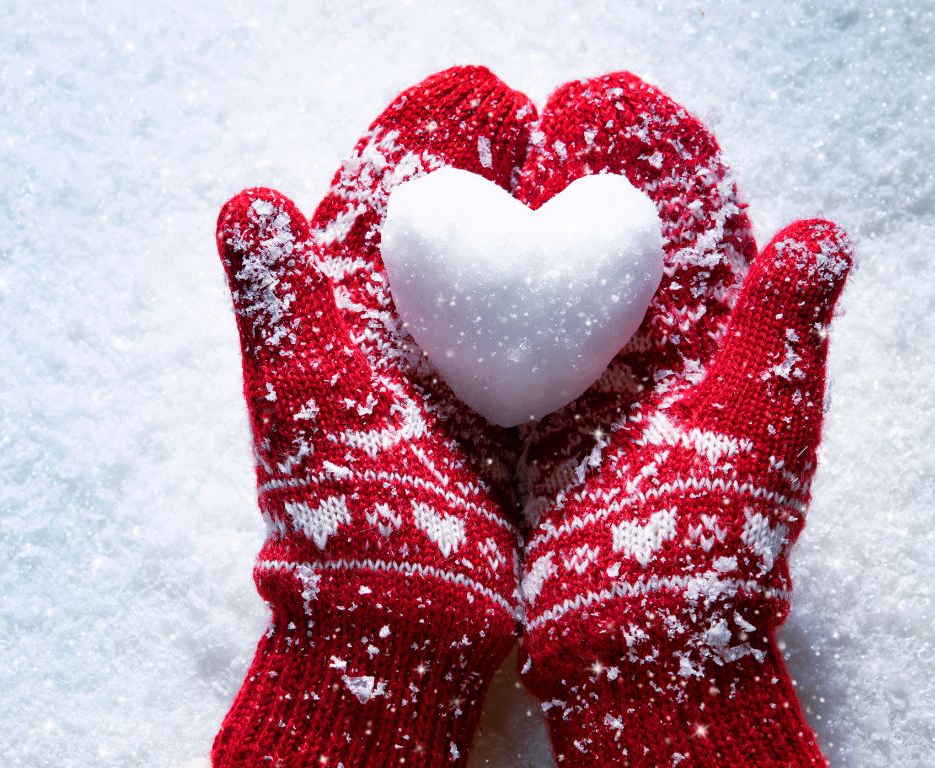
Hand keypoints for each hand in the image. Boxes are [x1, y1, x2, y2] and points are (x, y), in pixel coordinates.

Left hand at [211, 67, 532, 766]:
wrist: (406, 626)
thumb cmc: (342, 512)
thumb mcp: (304, 395)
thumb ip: (279, 299)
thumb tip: (240, 200)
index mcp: (344, 326)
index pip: (381, 212)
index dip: (419, 146)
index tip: (467, 90)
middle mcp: (401, 346)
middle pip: (456, 234)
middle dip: (497, 167)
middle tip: (545, 104)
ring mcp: (460, 383)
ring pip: (510, 279)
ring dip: (549, 218)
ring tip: (594, 149)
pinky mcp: (514, 423)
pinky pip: (555, 340)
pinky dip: (587, 293)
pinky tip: (624, 252)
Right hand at [514, 73, 851, 765]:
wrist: (627, 642)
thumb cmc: (706, 541)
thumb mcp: (758, 425)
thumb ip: (780, 324)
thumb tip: (825, 231)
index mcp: (704, 347)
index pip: (680, 231)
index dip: (655, 163)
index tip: (621, 103)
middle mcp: (635, 364)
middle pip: (600, 245)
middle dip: (575, 172)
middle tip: (540, 106)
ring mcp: (570, 393)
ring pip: (537, 284)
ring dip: (513, 214)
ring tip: (486, 139)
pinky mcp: (511, 426)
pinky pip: (483, 341)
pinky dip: (464, 288)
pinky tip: (438, 236)